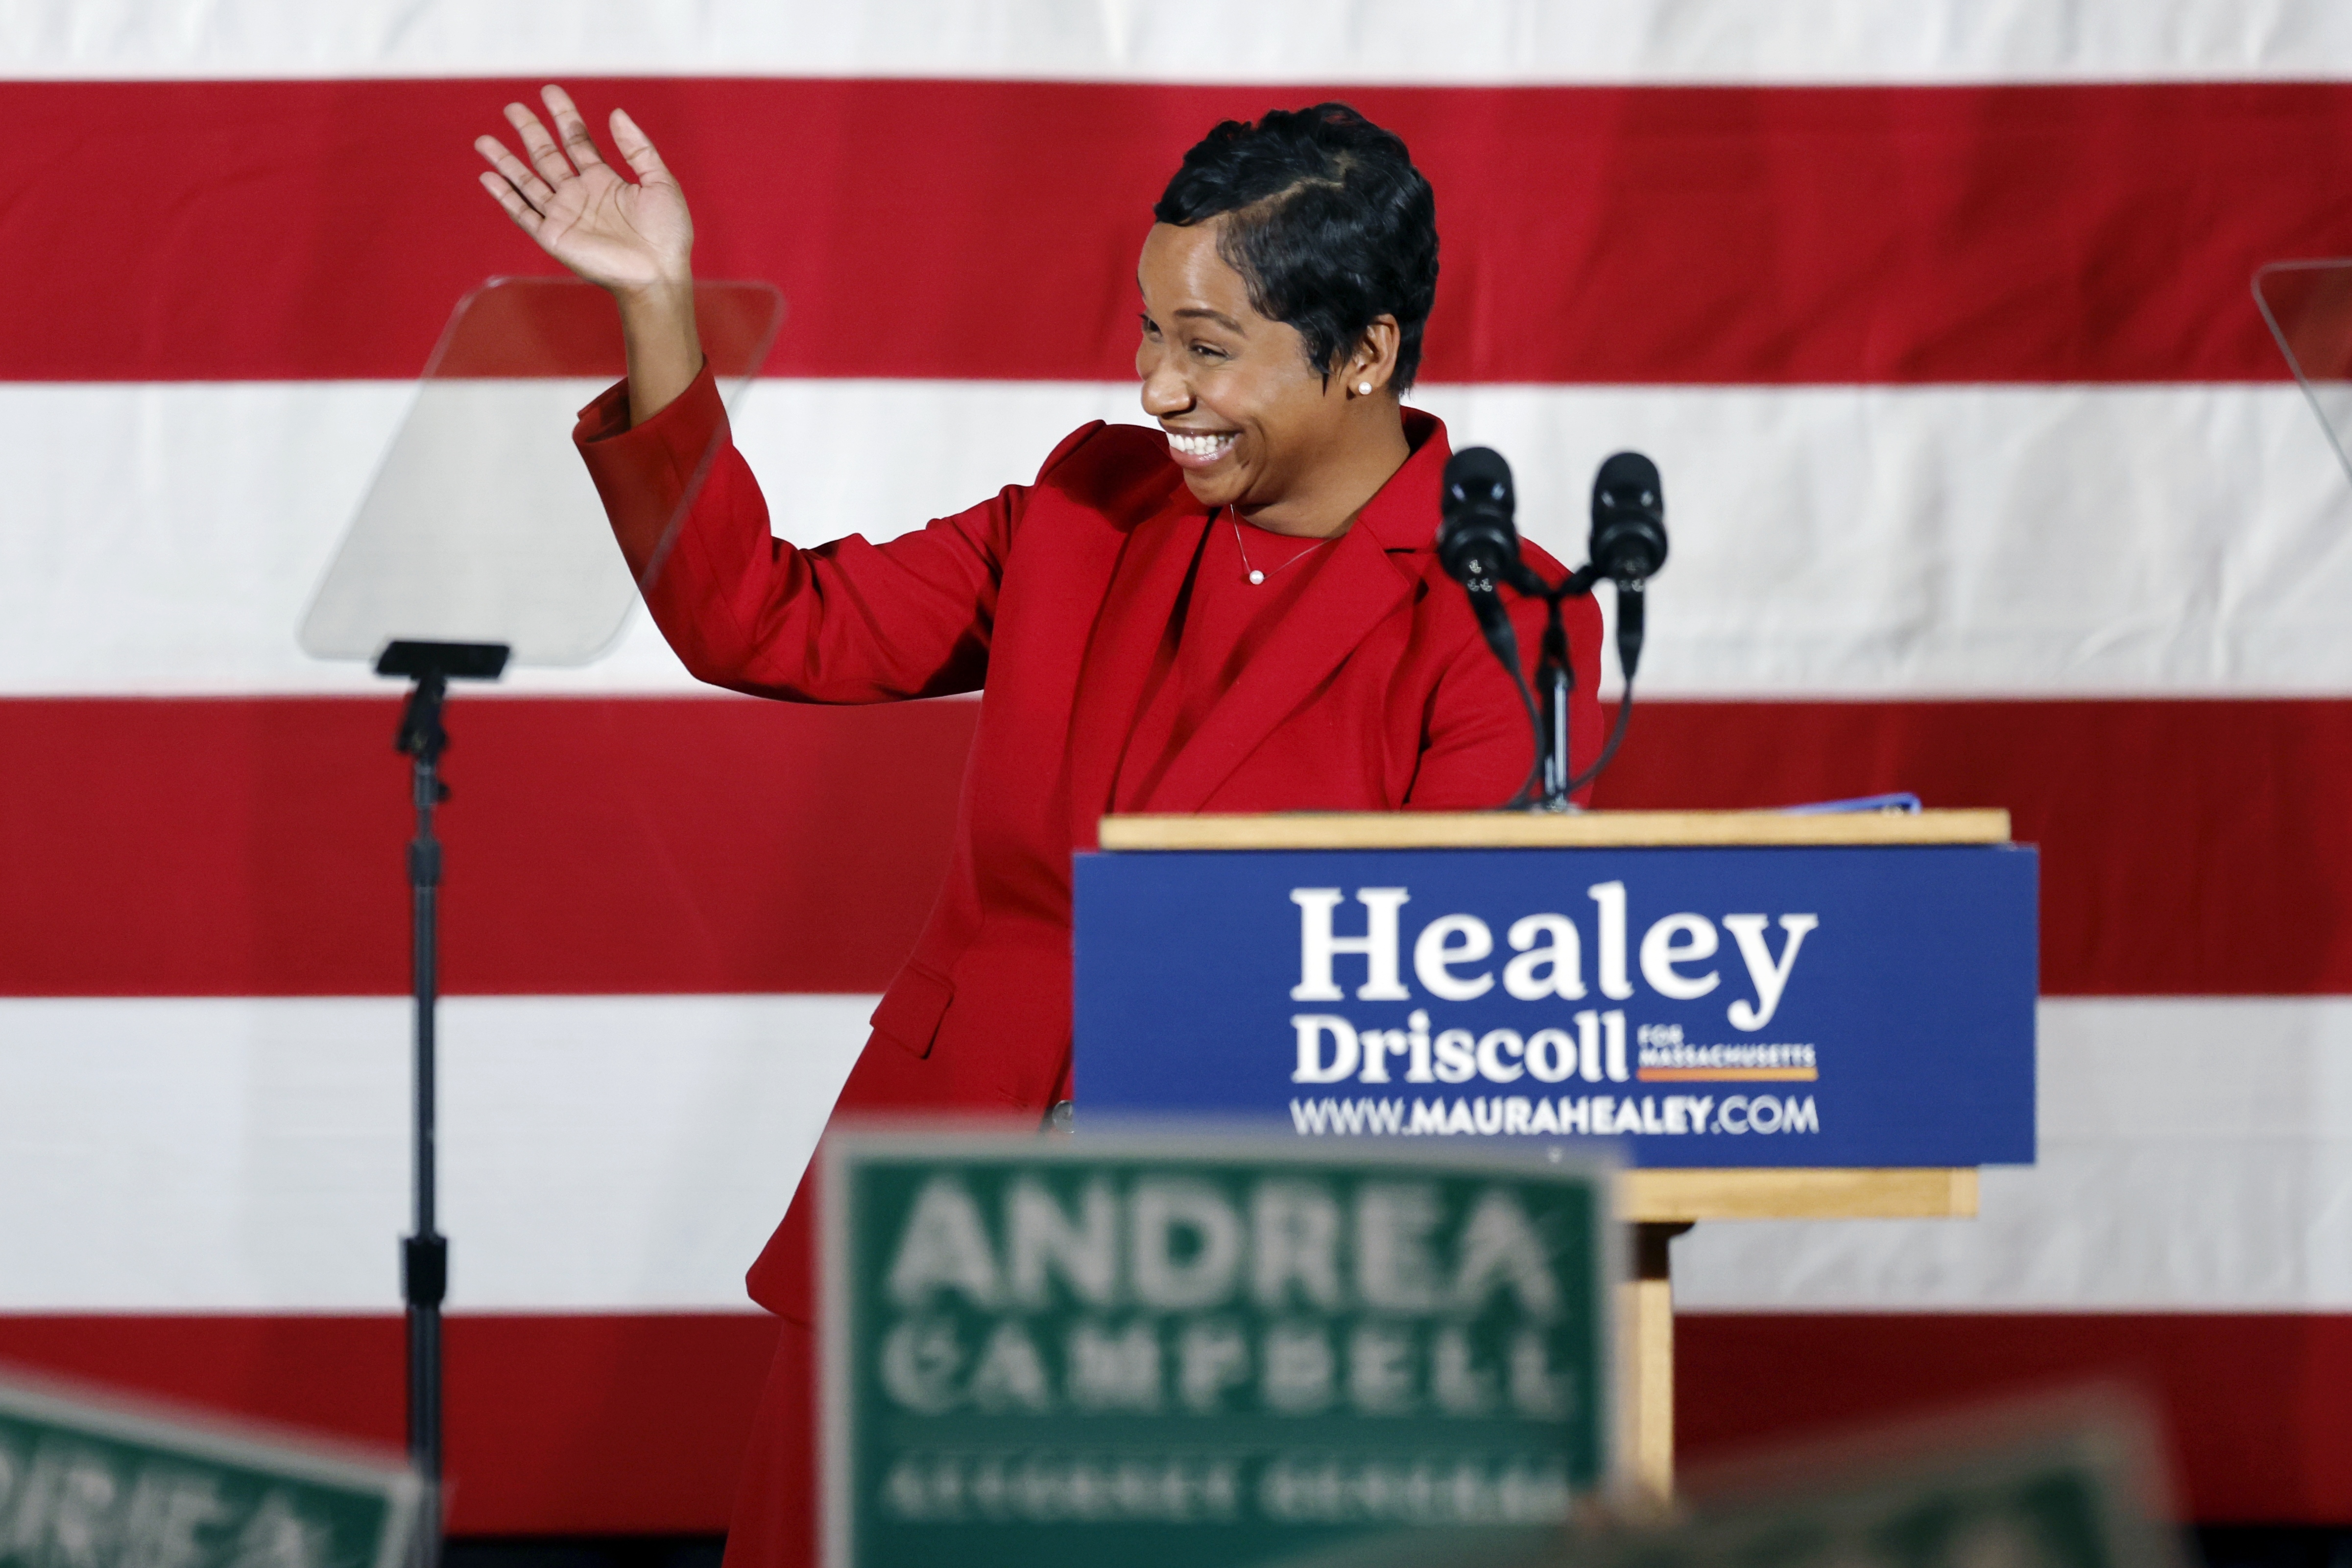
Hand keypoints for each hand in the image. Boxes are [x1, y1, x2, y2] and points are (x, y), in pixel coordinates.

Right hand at [475, 85, 692, 296]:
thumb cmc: (666, 234)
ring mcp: (564, 215)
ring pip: (527, 181)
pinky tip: (488, 177)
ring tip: (483, 140)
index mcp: (605, 181)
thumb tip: (615, 112)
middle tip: (513, 107)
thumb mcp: (660, 182)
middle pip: (548, 155)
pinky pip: (523, 213)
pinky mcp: (554, 236)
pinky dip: (504, 195)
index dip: (564, 116)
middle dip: (530, 131)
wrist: (657, 275)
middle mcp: (580, 195)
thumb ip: (638, 148)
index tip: (550, 92)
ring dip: (505, 161)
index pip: (578, 141)